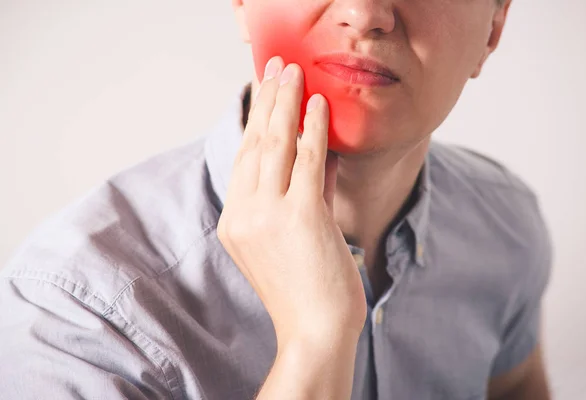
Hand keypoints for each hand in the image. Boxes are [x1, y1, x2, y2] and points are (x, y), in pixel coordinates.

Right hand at [217, 56, 366, 347]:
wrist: (315, 333)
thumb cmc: (305, 291)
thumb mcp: (287, 240)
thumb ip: (296, 196)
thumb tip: (315, 153)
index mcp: (234, 222)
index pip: (243, 160)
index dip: (254, 122)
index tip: (263, 93)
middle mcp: (243, 214)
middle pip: (254, 144)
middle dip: (266, 100)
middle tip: (276, 68)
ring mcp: (268, 214)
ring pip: (275, 144)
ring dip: (285, 102)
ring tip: (293, 73)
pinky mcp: (300, 215)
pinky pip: (307, 159)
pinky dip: (313, 128)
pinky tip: (317, 105)